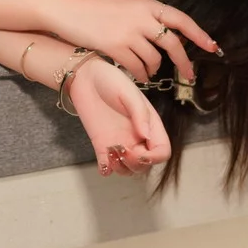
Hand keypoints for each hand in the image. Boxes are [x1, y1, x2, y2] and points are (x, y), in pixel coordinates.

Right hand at [48, 0, 220, 83]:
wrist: (66, 9)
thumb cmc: (94, 9)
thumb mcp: (125, 6)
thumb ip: (145, 18)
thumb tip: (164, 37)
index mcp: (146, 4)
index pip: (180, 19)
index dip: (199, 34)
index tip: (213, 47)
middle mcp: (142, 16)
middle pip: (172, 44)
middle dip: (184, 63)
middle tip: (188, 75)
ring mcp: (129, 32)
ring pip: (154, 59)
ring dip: (153, 69)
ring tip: (147, 71)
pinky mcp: (115, 46)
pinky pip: (137, 67)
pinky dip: (141, 75)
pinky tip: (139, 76)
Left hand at [68, 58, 169, 176]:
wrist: (85, 77)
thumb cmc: (111, 80)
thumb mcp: (128, 92)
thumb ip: (139, 113)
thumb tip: (146, 136)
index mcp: (150, 125)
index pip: (162, 151)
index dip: (154, 158)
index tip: (138, 152)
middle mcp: (137, 137)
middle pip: (146, 165)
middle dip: (136, 164)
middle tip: (121, 150)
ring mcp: (120, 142)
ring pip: (128, 169)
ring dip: (121, 168)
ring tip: (110, 152)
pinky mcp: (102, 145)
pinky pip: (107, 167)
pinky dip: (107, 170)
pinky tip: (103, 162)